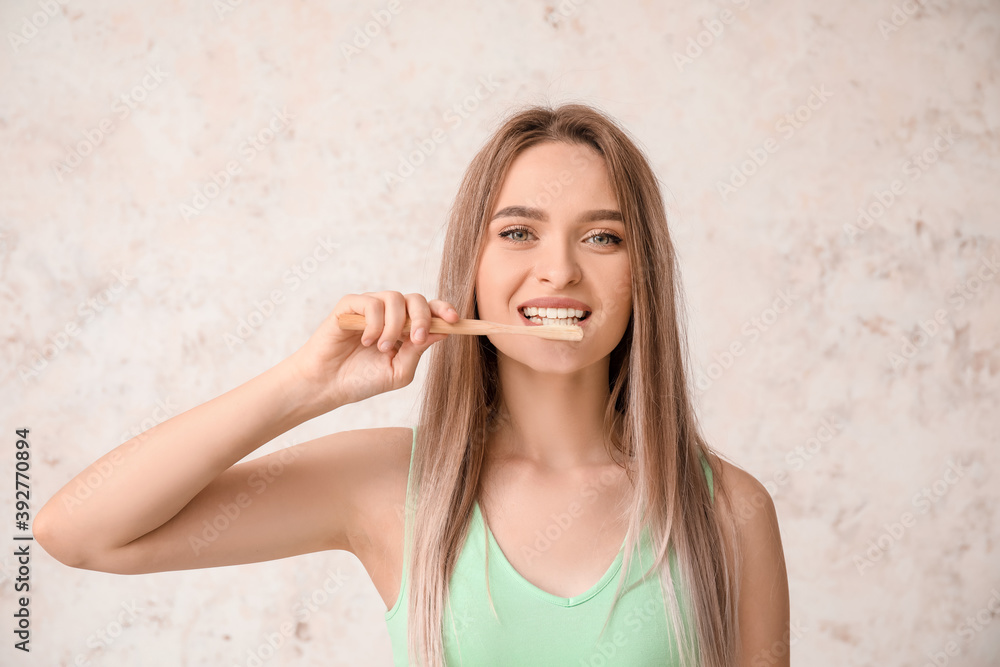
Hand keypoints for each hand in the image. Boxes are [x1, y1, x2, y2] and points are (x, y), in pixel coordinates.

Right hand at [287, 291, 460, 410]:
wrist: (328, 386)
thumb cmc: (362, 380)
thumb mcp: (399, 371)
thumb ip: (418, 350)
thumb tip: (442, 331)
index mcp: (405, 328)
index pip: (429, 310)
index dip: (443, 310)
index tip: (455, 320)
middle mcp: (390, 314)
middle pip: (416, 299)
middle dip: (422, 317)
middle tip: (416, 339)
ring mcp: (369, 307)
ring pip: (395, 299)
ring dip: (394, 326)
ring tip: (382, 348)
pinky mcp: (350, 306)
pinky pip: (371, 303)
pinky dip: (374, 324)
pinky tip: (366, 341)